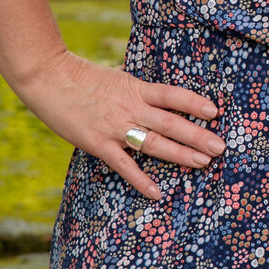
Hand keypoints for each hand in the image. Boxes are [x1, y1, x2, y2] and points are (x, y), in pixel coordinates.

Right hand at [18, 50, 224, 199]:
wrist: (48, 78)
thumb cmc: (81, 76)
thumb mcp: (117, 76)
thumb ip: (136, 88)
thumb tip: (154, 93)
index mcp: (136, 88)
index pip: (172, 95)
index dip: (194, 103)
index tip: (215, 112)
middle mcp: (130, 108)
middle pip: (171, 123)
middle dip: (198, 135)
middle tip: (221, 147)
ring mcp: (115, 127)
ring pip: (154, 143)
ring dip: (180, 154)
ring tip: (202, 163)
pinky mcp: (98, 144)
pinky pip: (124, 165)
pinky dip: (141, 180)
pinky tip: (157, 192)